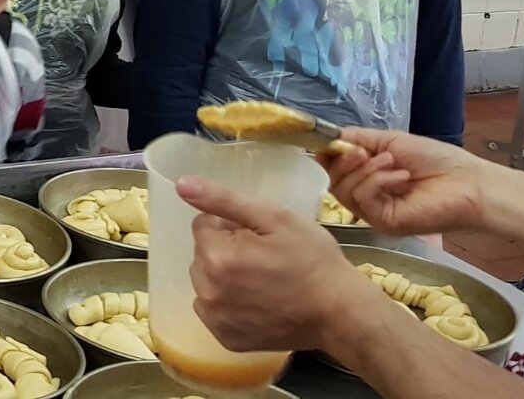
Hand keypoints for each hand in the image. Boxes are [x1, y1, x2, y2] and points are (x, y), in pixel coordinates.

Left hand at [178, 174, 376, 352]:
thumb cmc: (312, 260)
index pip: (203, 225)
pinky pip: (214, 309)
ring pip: (207, 281)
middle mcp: (207, 290)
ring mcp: (216, 319)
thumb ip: (223, 199)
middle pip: (203, 254)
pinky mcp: (226, 339)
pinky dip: (229, 303)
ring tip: (263, 280)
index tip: (260, 236)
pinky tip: (258, 302)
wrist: (340, 313)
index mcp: (216, 257)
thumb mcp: (274, 218)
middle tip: (265, 258)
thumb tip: (182, 184)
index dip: (232, 225)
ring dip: (225, 276)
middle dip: (227, 250)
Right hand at [323, 127, 493, 236]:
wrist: (469, 183)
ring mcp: (374, 211)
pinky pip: (363, 200)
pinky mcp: (384, 222)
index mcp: (368, 175)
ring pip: (344, 190)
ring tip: (391, 161)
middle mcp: (367, 195)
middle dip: (344, 161)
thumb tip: (329, 137)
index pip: (332, 168)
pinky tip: (400, 176)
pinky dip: (377, 182)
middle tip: (363, 152)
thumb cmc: (437, 161)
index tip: (335, 142)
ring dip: (365, 170)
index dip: (329, 155)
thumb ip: (359, 139)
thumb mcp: (391, 141)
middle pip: (332, 181)